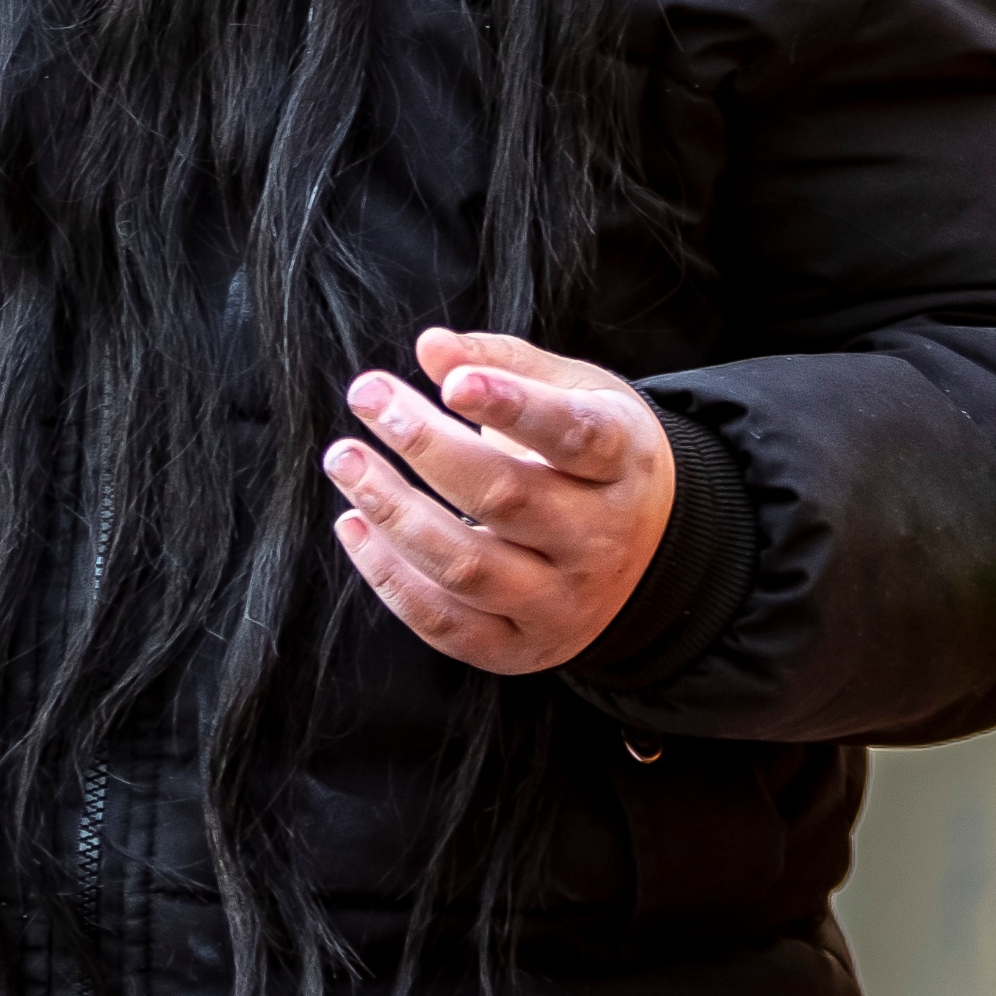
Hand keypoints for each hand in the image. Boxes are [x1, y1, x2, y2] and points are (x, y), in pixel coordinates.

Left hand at [327, 328, 675, 673]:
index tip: (453, 381)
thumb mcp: (578, 395)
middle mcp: (599, 541)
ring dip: (392, 511)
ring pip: (467, 567)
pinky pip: (444, 624)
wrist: (650, 556)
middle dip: (426, 446)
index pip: (575, 437)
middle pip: (507, 498)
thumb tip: (431, 347)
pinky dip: (388, 577)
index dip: (514, 407)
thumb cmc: (597, 459)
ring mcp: (561, 603)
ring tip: (345, 459)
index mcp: (622, 464)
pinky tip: (353, 525)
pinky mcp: (520, 648)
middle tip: (367, 396)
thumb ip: (507, 364)